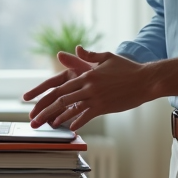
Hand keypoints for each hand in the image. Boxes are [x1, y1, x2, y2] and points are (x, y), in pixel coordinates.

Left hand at [22, 46, 154, 130]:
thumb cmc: (127, 68)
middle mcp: (87, 86)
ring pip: (71, 108)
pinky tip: (70, 128)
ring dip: (57, 118)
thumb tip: (76, 48)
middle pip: (60, 98)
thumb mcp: (107, 58)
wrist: (145, 79)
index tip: (32, 101)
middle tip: (34, 120)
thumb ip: (89, 55)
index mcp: (86, 74)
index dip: (43, 94)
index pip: (59, 85)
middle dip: (44, 110)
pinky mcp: (104, 107)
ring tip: (48, 125)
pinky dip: (77, 122)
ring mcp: (95, 97)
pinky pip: (87, 116)